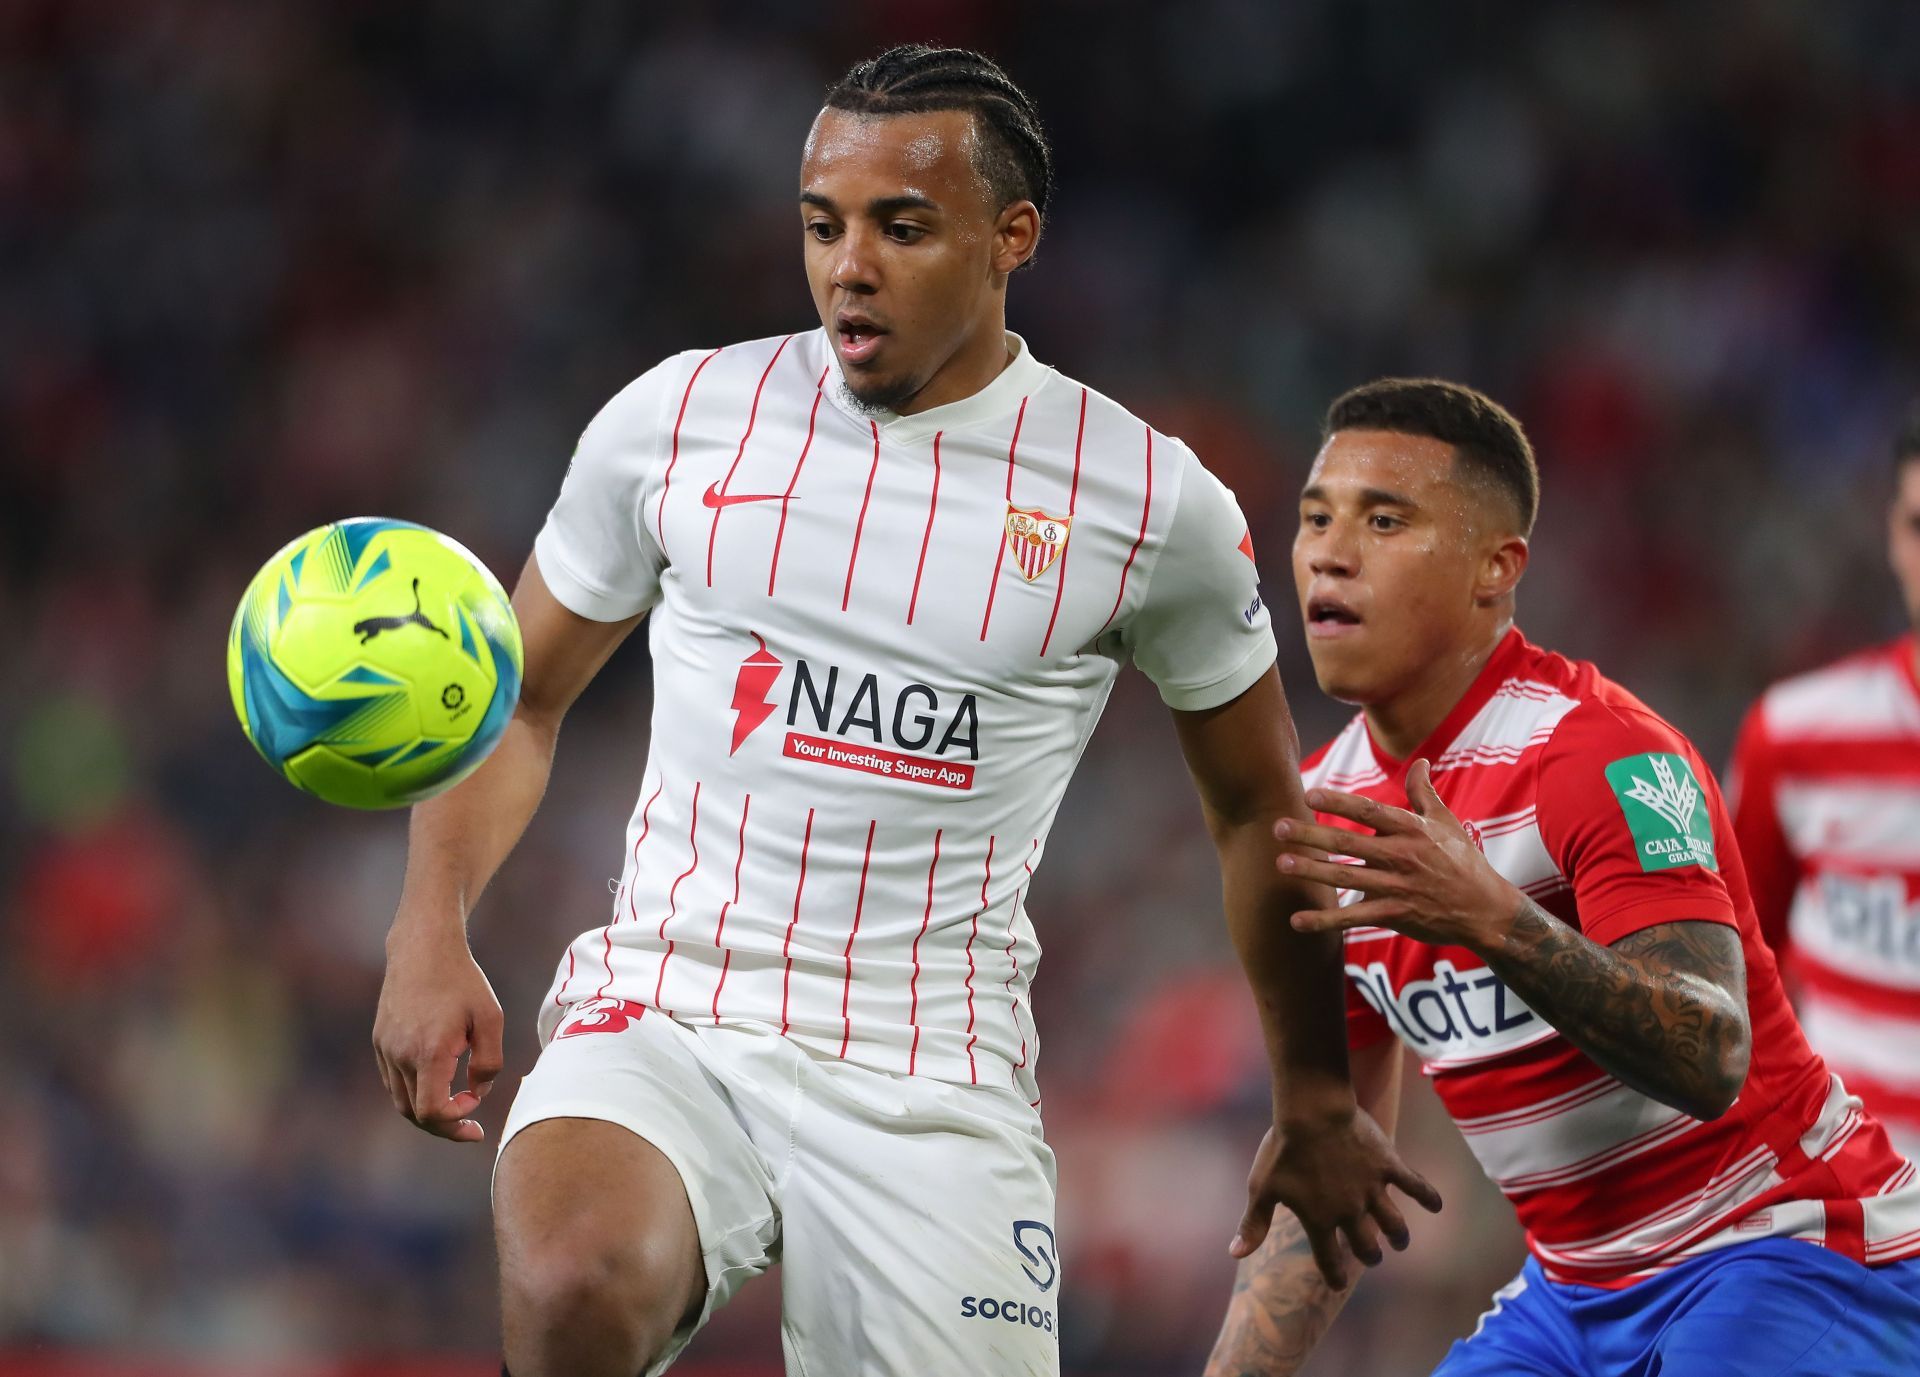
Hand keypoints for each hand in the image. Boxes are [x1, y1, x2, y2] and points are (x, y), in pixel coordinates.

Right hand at [372, 919, 504, 1142]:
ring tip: (455, 1108)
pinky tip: (437, 1084)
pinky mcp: (379, 1042)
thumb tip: (478, 1094)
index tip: (476, 1110)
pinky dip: (414, 1093)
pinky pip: (394, 1082)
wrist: (423, 949)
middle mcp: (400, 1055)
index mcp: (429, 1051)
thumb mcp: (490, 1018)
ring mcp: (385, 1049)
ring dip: (427, 1112)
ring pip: (401, 1101)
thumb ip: (489, 1062)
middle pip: (414, 1114)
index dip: (455, 1122)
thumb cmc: (463, 982)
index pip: (431, 1112)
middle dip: (444, 1126)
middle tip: (470, 1127)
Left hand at [1232, 1107, 1441, 1288]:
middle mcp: (1350, 1211)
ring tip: (1399, 1241)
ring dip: (1398, 1236)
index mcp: (1320, 1220)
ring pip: (1394, 1225)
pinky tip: (1436, 1205)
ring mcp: (1372, 1190)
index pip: (1329, 1260)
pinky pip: (1415, 1186)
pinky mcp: (1388, 1165)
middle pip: (1367, 1246)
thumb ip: (1253, 1224)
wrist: (1311, 1112)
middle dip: (1370, 1256)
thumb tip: (1235, 1253)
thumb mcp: (1262, 1188)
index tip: (1338, 1284)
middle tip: (1373, 1256)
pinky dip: (1428, 1196)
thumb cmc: (1282, 1149)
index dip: (1334, 1276)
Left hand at [1274, 759, 1522, 949]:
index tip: (1309, 793)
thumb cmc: (1463, 862)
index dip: (1338, 801)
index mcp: (1411, 830)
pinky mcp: (1394, 915)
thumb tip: (1419, 761)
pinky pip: (1353, 917)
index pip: (1368, 811)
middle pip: (1347, 842)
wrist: (1484, 910)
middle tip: (1278, 827)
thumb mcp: (1446, 823)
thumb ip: (1424, 792)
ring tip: (1281, 863)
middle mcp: (1400, 856)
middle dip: (1311, 834)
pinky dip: (1325, 920)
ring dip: (1311, 871)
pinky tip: (1297, 920)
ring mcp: (1396, 887)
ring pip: (1345, 877)